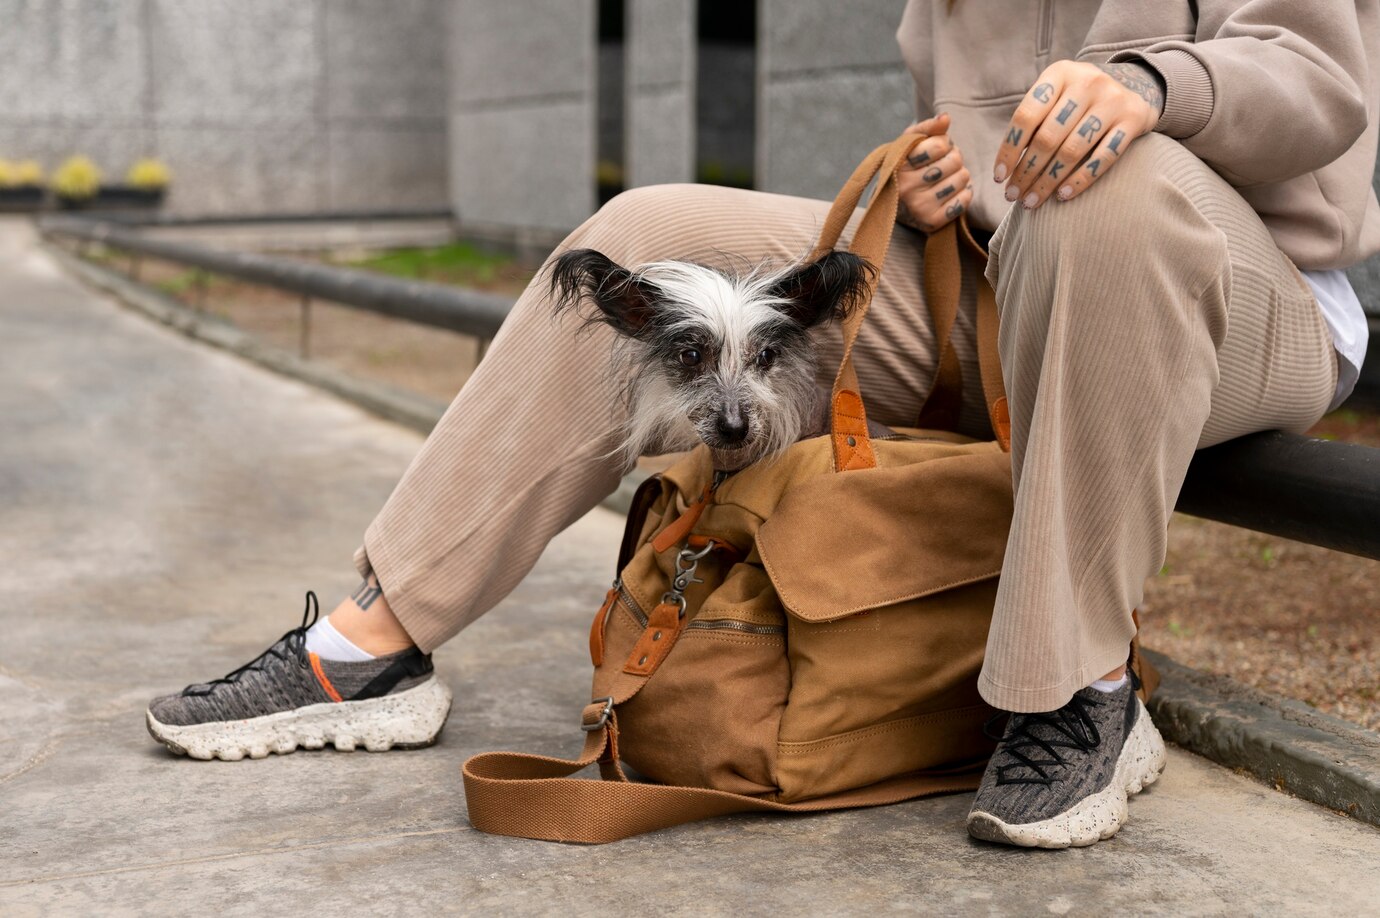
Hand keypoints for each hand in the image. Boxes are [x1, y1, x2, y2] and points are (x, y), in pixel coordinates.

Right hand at [896, 113, 972, 232]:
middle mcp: (906, 187)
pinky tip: (951, 192)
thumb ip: (928, 128)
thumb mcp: (911, 143)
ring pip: (962, 179)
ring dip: (960, 175)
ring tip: (948, 177)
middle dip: (954, 158)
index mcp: (899, 164)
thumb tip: (945, 118)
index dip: (944, 143)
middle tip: (944, 164)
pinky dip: (964, 193)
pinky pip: (964, 200)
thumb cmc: (908, 166)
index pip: (940, 145)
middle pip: (954, 161)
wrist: (896, 201)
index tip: (936, 150)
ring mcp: (919, 207)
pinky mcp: (932, 221)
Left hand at [994, 60, 1164, 209]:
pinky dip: (1080, 180)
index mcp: (1059, 73)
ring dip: (1047, 182)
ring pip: (1072, 150)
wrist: (1132, 88)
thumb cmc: (1077, 101)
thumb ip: (1034, 123)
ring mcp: (1112, 99)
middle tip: (1013, 196)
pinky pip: (1103, 157)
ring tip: (1031, 202)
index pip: (1026, 116)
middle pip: (1047, 137)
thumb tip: (1006, 169)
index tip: (999, 178)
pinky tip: (1062, 196)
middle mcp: (1087, 82)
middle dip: (1026, 172)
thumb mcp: (1056, 98)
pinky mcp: (1133, 119)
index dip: (1009, 150)